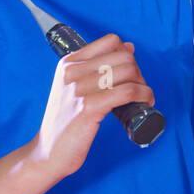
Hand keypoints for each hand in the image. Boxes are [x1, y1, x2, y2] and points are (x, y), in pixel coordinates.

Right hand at [30, 33, 155, 177]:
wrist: (48, 152)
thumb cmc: (65, 122)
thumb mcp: (73, 87)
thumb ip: (96, 67)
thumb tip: (129, 47)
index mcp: (69, 63)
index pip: (111, 41)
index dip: (128, 55)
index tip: (130, 74)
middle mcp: (72, 71)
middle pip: (123, 56)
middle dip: (138, 72)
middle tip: (139, 90)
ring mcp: (79, 89)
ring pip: (128, 72)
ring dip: (143, 84)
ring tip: (142, 98)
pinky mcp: (89, 107)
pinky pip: (127, 91)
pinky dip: (143, 95)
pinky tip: (145, 102)